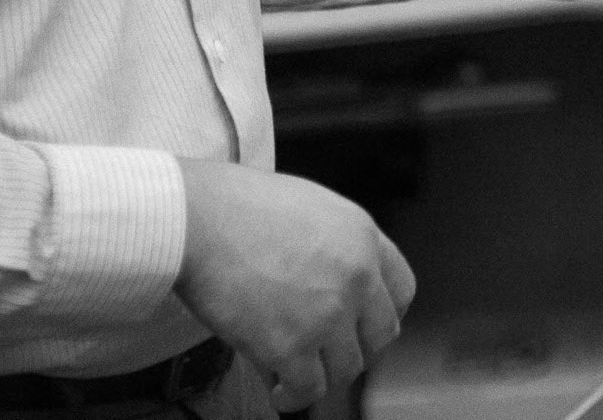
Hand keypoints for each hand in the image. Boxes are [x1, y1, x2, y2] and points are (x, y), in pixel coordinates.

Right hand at [175, 160, 413, 411]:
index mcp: (363, 238)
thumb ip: (335, 245)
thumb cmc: (239, 209)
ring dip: (323, 375)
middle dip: (357, 350)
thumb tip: (331, 279)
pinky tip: (280, 389)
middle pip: (381, 336)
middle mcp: (356, 277)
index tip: (364, 326)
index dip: (383, 315)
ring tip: (299, 373)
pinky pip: (308, 389)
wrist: (200, 220)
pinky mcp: (290, 345)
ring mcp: (327, 314)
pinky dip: (294, 396)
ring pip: (347, 369)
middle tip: (330, 354)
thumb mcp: (312, 208)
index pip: (403, 290)